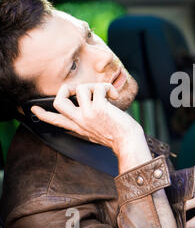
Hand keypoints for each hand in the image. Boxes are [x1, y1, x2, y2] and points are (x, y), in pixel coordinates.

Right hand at [31, 83, 148, 171]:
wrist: (128, 142)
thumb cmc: (119, 135)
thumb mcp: (97, 132)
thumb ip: (89, 122)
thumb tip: (90, 105)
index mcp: (79, 127)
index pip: (56, 121)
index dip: (43, 115)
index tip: (33, 110)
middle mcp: (80, 121)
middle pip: (59, 102)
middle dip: (65, 89)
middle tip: (79, 89)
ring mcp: (88, 114)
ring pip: (80, 88)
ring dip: (95, 86)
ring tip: (107, 94)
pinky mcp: (98, 108)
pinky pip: (98, 87)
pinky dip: (108, 87)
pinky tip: (114, 96)